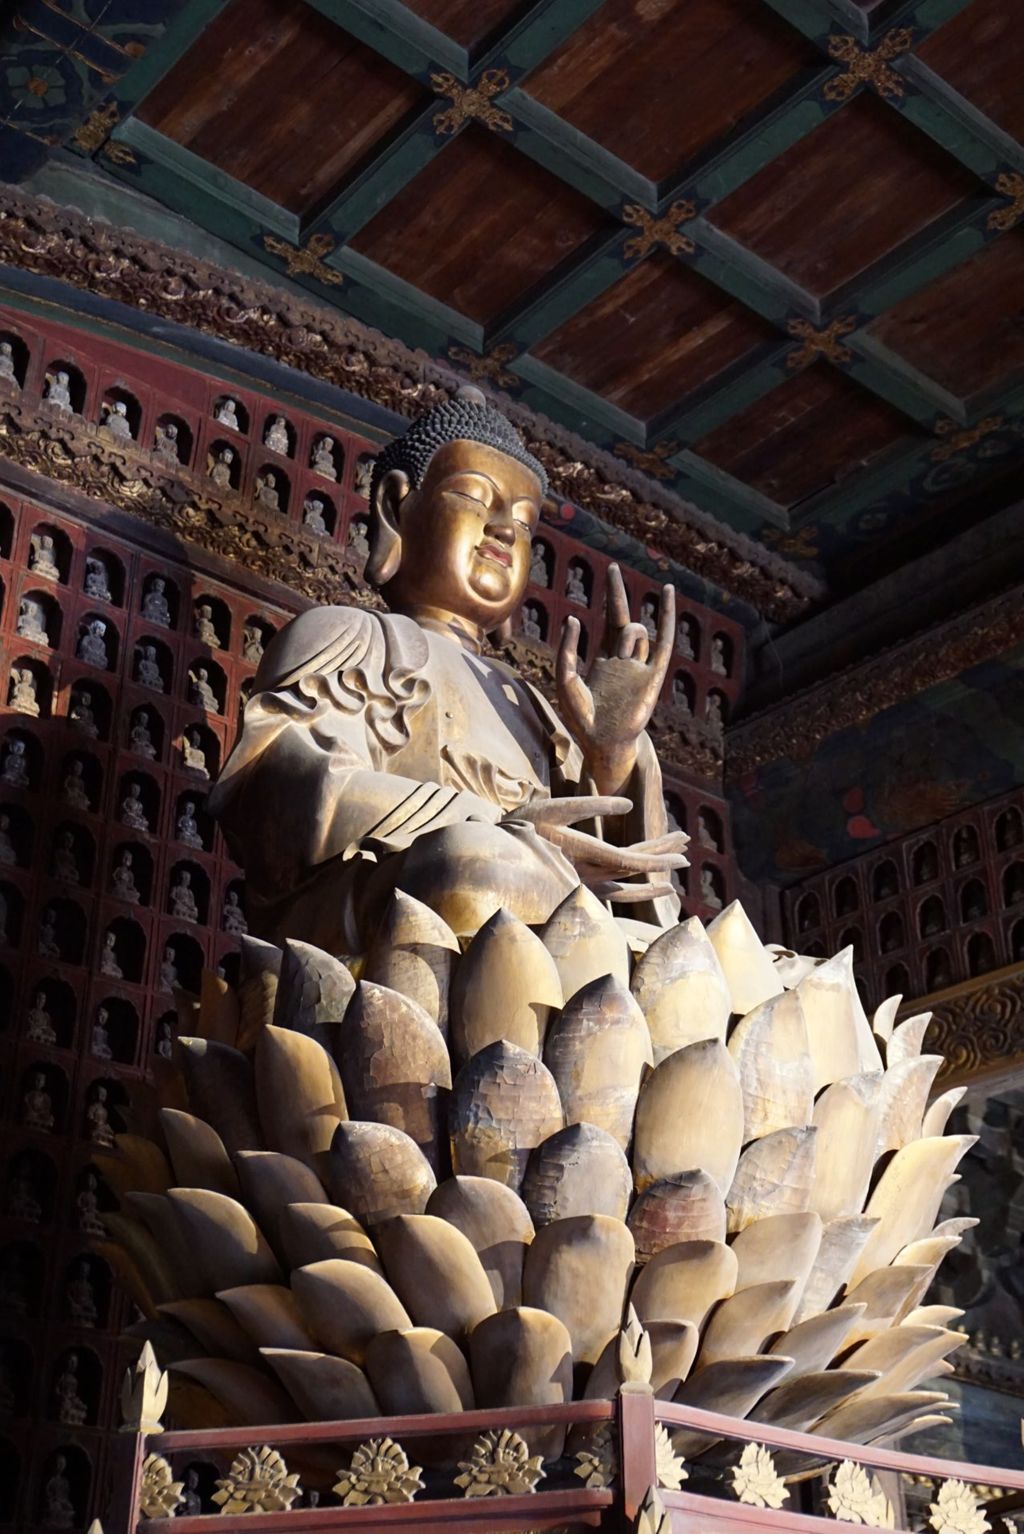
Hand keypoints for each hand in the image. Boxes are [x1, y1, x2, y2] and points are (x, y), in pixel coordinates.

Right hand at [504, 795, 687, 900]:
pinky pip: (609, 896)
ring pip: (624, 886)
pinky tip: (640, 890)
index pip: (631, 859)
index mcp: (585, 856)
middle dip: (660, 857)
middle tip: (686, 848)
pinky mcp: (573, 888)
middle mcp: (587, 876)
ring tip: (672, 877)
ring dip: (649, 880)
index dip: (658, 855)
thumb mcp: (555, 808)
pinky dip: (630, 893)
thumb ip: (591, 805)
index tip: (682, 850)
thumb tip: (628, 804)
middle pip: (633, 869)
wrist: (490, 858)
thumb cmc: (520, 828)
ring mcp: (580, 885)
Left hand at [556, 564, 674, 794]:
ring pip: (637, 631)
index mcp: (604, 659)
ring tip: (621, 652)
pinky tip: (668, 594)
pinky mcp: (654, 675)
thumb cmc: (581, 717)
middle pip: (623, 616)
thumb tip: (575, 617)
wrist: (603, 743)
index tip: (610, 570)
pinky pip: (663, 641)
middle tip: (612, 565)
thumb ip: (567, 650)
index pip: (609, 620)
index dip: (610, 596)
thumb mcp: (565, 680)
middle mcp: (624, 659)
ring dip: (627, 633)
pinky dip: (666, 617)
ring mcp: (641, 666)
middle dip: (616, 592)